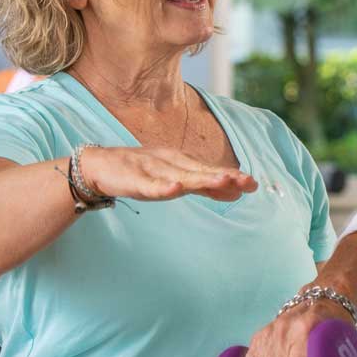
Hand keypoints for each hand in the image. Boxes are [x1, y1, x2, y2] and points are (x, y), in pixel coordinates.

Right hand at [76, 145, 257, 203]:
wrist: (101, 165)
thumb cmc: (143, 171)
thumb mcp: (178, 179)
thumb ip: (205, 186)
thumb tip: (236, 192)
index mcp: (184, 165)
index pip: (211, 172)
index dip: (232, 177)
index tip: (254, 185)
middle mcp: (173, 165)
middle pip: (202, 172)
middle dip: (225, 177)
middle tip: (248, 182)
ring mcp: (154, 171)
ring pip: (181, 177)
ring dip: (202, 180)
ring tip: (222, 182)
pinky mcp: (135, 180)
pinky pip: (150, 185)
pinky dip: (162, 187)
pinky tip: (173, 189)